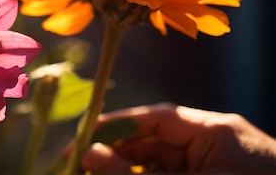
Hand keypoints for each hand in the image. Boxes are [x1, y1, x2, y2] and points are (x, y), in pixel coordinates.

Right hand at [76, 103, 275, 173]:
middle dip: (112, 155)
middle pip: (148, 143)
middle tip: (77, 167)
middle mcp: (208, 144)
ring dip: (122, 171)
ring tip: (89, 174)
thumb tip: (89, 153)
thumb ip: (135, 174)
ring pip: (153, 164)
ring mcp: (208, 166)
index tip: (81, 140)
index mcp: (211, 130)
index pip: (151, 119)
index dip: (113, 126)